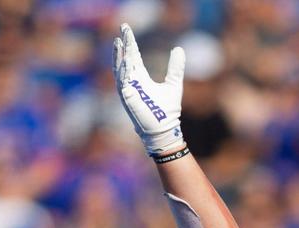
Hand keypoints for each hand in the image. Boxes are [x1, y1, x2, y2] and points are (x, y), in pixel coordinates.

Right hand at [112, 23, 185, 155]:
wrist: (165, 129)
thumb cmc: (168, 110)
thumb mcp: (174, 83)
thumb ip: (175, 67)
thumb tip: (179, 48)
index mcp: (141, 77)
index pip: (133, 56)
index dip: (130, 43)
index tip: (126, 29)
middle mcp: (132, 81)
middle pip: (125, 58)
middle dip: (124, 43)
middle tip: (123, 28)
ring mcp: (128, 89)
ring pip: (120, 68)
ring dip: (119, 54)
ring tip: (119, 41)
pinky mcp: (127, 97)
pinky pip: (122, 81)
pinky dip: (123, 70)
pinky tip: (124, 58)